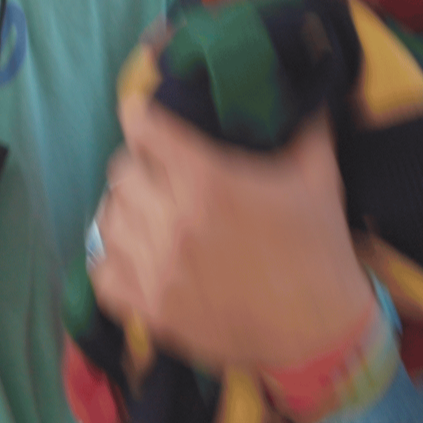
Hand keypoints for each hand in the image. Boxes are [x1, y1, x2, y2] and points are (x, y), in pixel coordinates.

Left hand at [90, 102, 374, 368]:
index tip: (147, 119)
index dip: (142, 118)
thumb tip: (305, 91)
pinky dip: (112, 262)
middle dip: (139, 167)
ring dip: (125, 212)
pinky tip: (135, 257)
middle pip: (120, 172)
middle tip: (159, 175)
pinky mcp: (153, 309)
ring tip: (147, 215)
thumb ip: (306, 125)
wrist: (321, 332)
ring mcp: (159, 268)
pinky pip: (102, 274)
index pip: (143, 128)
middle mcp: (175, 221)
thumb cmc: (319, 248)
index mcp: (209, 181)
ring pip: (107, 221)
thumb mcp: (318, 176)